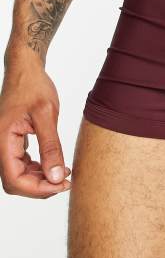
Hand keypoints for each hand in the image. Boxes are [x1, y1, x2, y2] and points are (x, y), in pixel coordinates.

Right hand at [0, 52, 70, 197]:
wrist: (26, 68)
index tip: (61, 185)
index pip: (14, 179)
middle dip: (40, 186)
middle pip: (15, 181)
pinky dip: (37, 168)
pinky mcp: (13, 141)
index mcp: (3, 140)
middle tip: (65, 181)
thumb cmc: (34, 86)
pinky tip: (54, 164)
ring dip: (39, 178)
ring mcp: (5, 144)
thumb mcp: (46, 115)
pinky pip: (21, 163)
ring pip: (18, 174)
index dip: (38, 189)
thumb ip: (51, 147)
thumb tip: (56, 176)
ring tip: (63, 173)